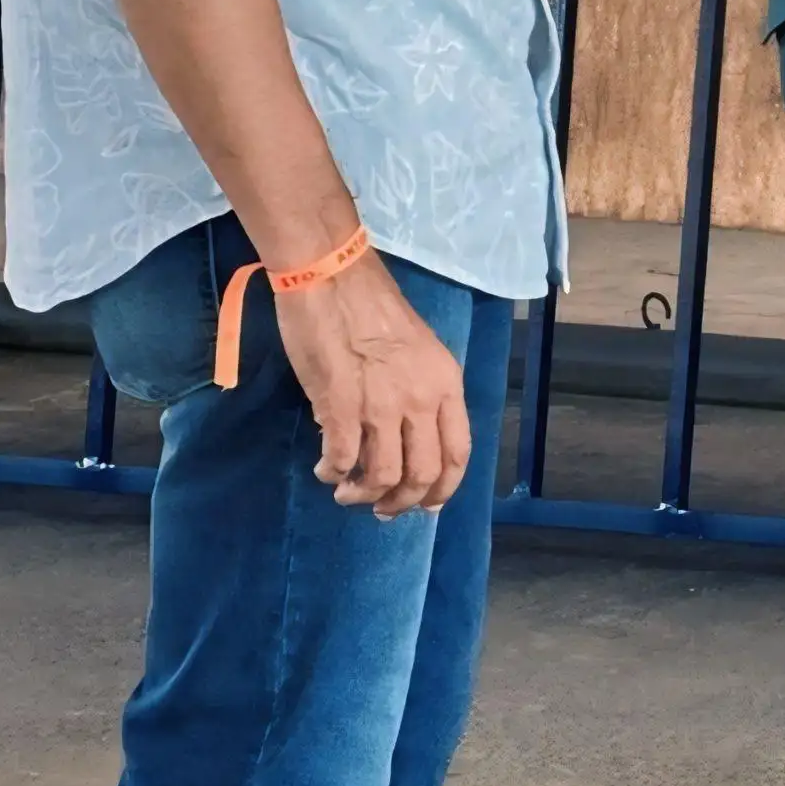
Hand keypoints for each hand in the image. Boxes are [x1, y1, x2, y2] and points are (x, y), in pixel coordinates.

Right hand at [277, 252, 471, 516]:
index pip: (458, 453)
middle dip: (401, 502)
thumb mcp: (419, 353)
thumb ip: (419, 395)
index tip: (424, 505)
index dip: (443, 489)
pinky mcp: (340, 406)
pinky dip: (333, 472)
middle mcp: (421, 400)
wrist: (334, 277)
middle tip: (380, 508)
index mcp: (446, 384)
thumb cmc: (375, 309)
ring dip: (363, 494)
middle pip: (422, 474)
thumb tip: (400, 439)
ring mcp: (381, 405)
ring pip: (383, 476)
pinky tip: (326, 468)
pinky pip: (342, 458)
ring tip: (347, 491)